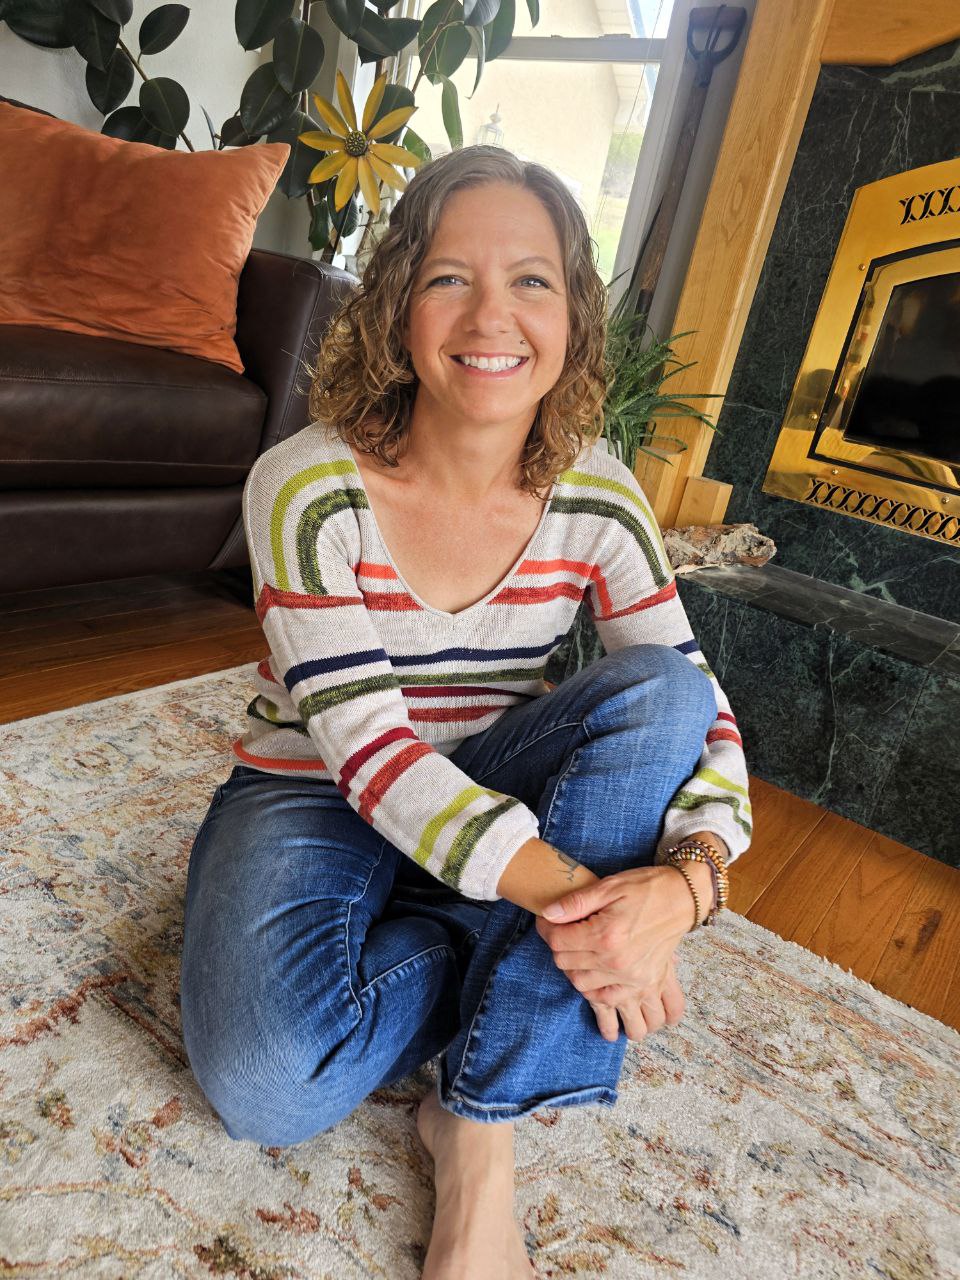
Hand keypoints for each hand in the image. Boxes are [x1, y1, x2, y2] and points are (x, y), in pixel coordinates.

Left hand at [536, 866, 693, 1040]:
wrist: (682, 899)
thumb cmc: (645, 888)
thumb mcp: (609, 886)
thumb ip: (576, 902)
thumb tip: (548, 914)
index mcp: (605, 934)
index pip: (558, 941)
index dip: (546, 928)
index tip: (547, 920)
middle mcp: (615, 960)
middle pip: (565, 963)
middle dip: (558, 946)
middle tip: (563, 931)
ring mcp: (629, 976)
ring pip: (580, 984)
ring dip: (573, 968)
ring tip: (578, 949)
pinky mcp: (640, 983)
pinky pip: (605, 998)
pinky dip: (594, 988)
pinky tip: (594, 970)